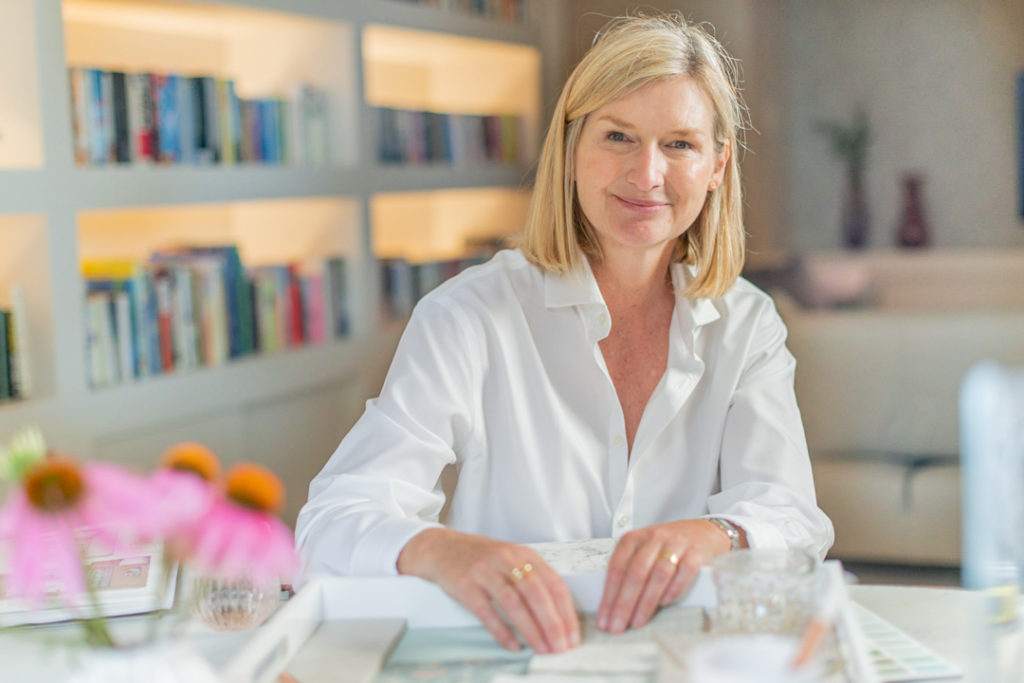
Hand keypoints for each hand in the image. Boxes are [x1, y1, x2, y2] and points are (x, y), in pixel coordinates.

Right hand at [397, 528, 580, 652]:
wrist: (442, 548)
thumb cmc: (482, 559)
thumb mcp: (512, 559)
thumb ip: (534, 579)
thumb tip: (559, 615)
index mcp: (524, 554)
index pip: (553, 584)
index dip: (566, 612)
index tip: (573, 635)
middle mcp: (506, 559)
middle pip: (536, 593)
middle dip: (552, 623)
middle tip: (561, 647)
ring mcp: (484, 571)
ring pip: (513, 602)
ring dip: (531, 629)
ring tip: (541, 648)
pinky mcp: (465, 584)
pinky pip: (486, 611)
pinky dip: (501, 631)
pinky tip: (513, 644)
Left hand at [597, 519, 733, 632]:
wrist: (701, 531)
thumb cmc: (666, 547)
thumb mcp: (643, 551)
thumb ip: (628, 571)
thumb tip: (613, 607)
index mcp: (633, 538)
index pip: (616, 568)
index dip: (608, 596)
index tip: (603, 619)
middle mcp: (653, 538)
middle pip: (635, 573)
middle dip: (624, 604)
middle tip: (617, 627)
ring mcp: (675, 544)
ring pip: (658, 574)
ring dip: (646, 602)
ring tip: (637, 622)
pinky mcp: (696, 552)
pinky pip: (683, 572)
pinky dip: (673, 590)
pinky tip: (664, 605)